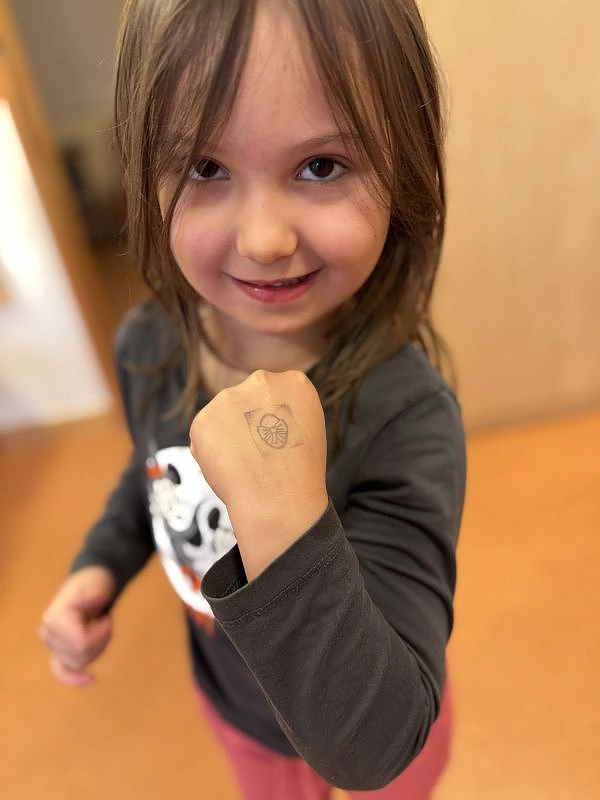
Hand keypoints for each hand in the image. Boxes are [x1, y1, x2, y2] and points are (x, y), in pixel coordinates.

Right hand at [39, 566, 115, 686]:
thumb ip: (95, 591)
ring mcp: (52, 644)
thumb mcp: (96, 582)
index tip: (106, 619)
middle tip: (106, 622)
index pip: (80, 644)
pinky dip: (73, 678)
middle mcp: (48, 634)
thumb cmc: (93, 581)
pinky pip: (61, 671)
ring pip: (78, 663)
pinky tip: (91, 679)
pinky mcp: (58, 650)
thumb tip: (100, 595)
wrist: (89, 581)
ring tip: (101, 630)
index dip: (99, 635)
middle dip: (100, 641)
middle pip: (80, 655)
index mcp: (54, 619)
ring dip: (96, 649)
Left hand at [190, 370, 328, 579]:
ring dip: (228, 432)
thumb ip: (286, 408)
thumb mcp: (310, 427)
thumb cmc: (299, 472)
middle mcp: (261, 381)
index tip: (276, 434)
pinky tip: (229, 465)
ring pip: (223, 413)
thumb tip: (263, 408)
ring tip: (245, 460)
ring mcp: (229, 398)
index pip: (274, 390)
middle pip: (246, 397)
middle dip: (247, 419)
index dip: (272, 416)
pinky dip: (211, 448)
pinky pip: (204, 431)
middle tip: (258, 449)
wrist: (278, 500)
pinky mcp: (203, 418)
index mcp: (293, 382)